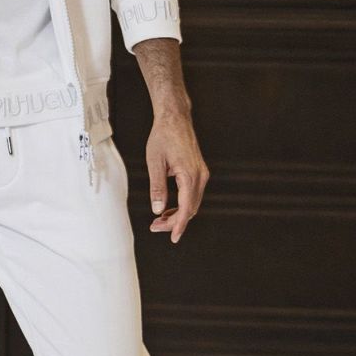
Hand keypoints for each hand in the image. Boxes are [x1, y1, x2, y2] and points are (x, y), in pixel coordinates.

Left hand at [146, 110, 208, 243]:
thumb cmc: (163, 136)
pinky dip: (182, 204)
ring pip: (192, 203)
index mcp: (189, 174)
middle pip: (191, 209)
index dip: (179, 225)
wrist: (175, 118)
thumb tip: (158, 209)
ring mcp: (201, 173)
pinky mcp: (199, 171)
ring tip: (159, 220)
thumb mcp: (154, 162)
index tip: (173, 238)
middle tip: (155, 227)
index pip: (186, 208)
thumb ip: (157, 187)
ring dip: (178, 214)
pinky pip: (193, 194)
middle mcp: (200, 176)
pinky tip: (169, 208)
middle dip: (174, 222)